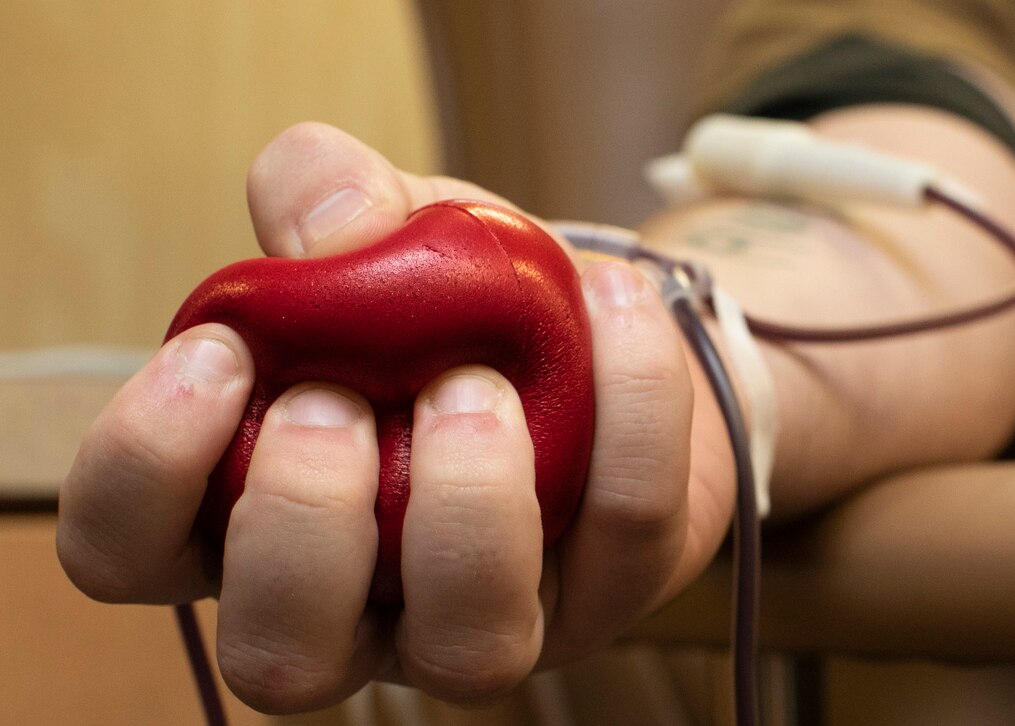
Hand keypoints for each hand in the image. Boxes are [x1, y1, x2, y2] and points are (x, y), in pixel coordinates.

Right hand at [57, 122, 734, 712]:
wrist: (594, 327)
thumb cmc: (453, 302)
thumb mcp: (379, 222)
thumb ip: (326, 197)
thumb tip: (331, 221)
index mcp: (255, 510)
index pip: (129, 550)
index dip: (143, 469)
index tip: (220, 352)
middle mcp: (360, 598)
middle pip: (280, 655)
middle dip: (305, 518)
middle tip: (342, 395)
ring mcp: (484, 614)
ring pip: (466, 653)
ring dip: (466, 505)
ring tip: (478, 381)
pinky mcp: (604, 591)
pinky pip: (626, 529)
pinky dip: (630, 402)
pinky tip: (614, 299)